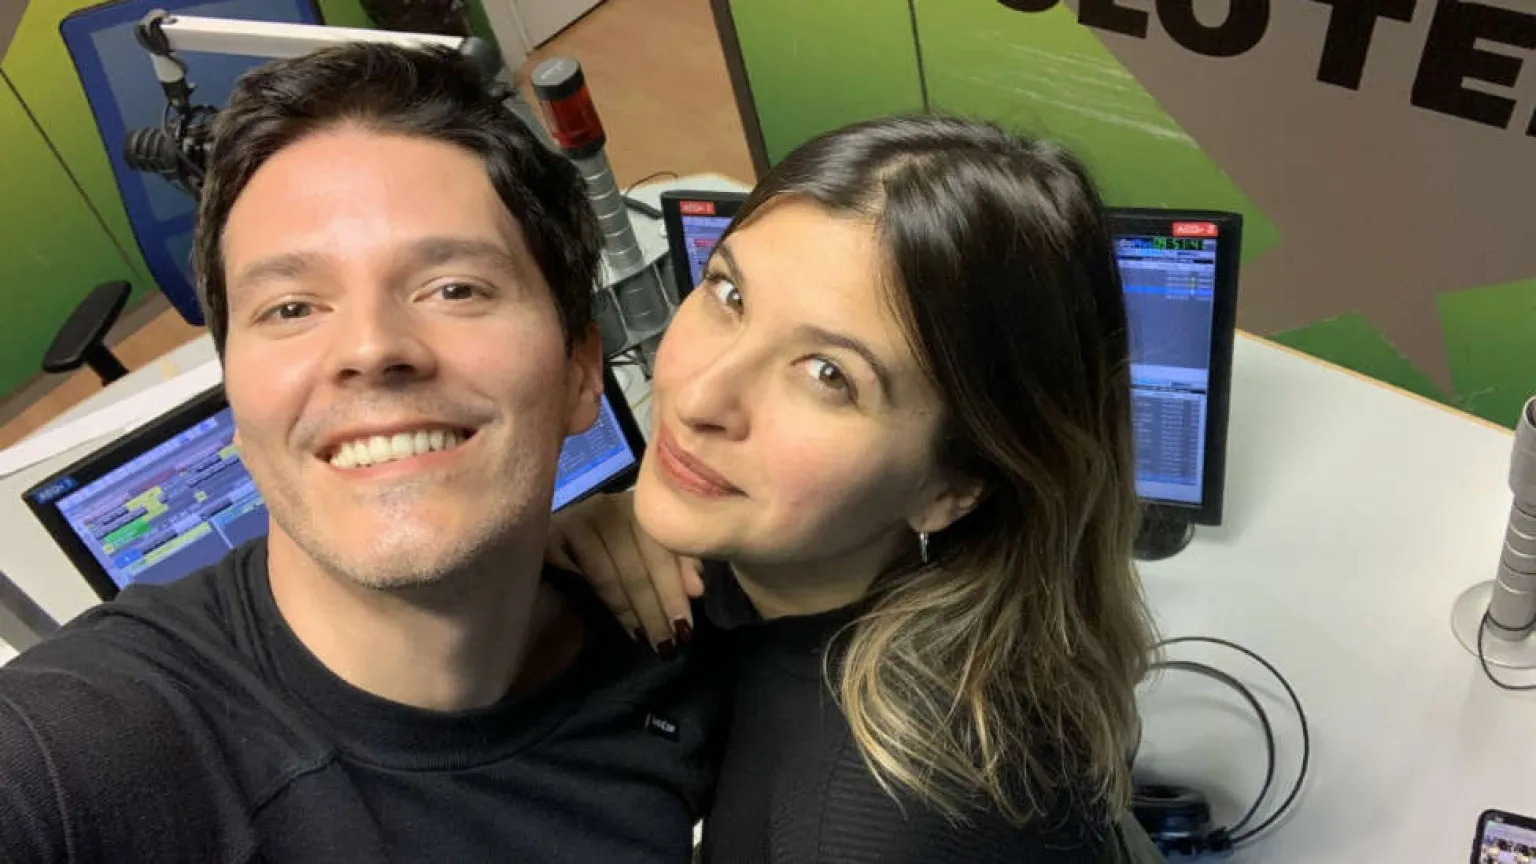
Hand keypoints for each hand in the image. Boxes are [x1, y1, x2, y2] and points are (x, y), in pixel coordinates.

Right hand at [546, 491, 704, 652]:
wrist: (545, 554)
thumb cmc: (610, 559)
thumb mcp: (649, 561)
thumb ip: (677, 569)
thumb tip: (697, 590)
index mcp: (642, 507)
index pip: (663, 549)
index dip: (674, 592)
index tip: (686, 630)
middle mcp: (610, 505)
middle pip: (638, 564)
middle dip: (654, 609)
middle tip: (666, 646)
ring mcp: (577, 517)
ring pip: (608, 573)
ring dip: (628, 611)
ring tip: (643, 640)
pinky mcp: (549, 535)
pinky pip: (574, 572)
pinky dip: (590, 597)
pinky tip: (604, 620)